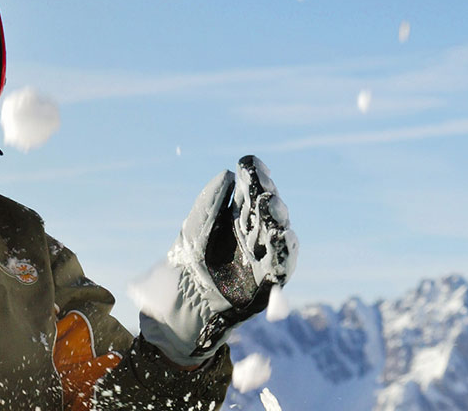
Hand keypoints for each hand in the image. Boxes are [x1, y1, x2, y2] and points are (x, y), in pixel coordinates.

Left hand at [136, 155, 297, 366]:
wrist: (182, 303)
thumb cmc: (188, 263)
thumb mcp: (194, 229)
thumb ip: (209, 204)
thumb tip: (227, 174)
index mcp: (237, 218)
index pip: (252, 192)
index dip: (256, 177)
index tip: (252, 165)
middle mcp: (254, 234)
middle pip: (270, 211)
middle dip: (269, 198)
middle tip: (263, 191)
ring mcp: (263, 257)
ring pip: (281, 234)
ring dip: (279, 221)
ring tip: (273, 209)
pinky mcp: (268, 281)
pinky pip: (284, 265)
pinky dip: (286, 251)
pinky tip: (283, 237)